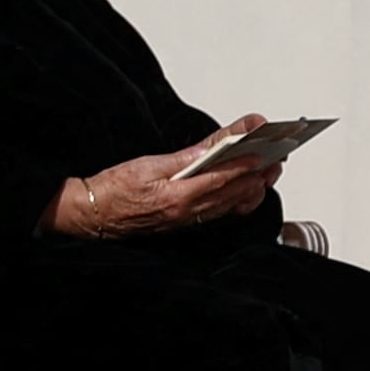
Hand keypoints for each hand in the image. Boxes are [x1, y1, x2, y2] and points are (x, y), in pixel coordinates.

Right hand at [52, 129, 279, 240]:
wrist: (91, 215)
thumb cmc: (112, 190)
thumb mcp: (144, 165)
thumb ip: (183, 158)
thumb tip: (212, 148)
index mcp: (178, 197)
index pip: (223, 177)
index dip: (247, 161)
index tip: (264, 148)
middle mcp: (188, 212)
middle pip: (236, 192)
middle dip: (260, 173)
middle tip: (278, 155)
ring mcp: (189, 220)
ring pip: (234, 204)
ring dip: (255, 187)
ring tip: (269, 170)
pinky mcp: (186, 222)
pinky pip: (222, 213)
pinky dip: (239, 200)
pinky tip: (245, 190)